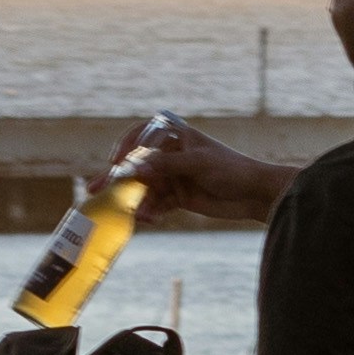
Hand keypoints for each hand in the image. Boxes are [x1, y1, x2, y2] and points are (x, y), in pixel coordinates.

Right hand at [117, 116, 293, 223]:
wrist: (255, 195)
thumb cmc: (232, 169)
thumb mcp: (199, 163)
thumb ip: (167, 165)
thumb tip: (136, 169)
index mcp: (176, 136)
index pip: (142, 135)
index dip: (126, 146)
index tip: (115, 161)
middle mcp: (171, 155)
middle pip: (138, 165)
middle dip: (119, 179)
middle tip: (97, 191)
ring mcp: (173, 176)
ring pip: (145, 188)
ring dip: (137, 201)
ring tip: (136, 215)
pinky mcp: (178, 197)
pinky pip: (157, 203)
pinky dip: (151, 211)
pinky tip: (150, 219)